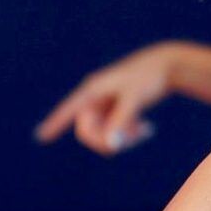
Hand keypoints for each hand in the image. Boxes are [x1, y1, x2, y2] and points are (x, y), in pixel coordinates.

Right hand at [33, 43, 180, 154]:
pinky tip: (148, 129)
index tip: (41, 136)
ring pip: (103, 132)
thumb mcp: (135, 98)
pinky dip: (128, 134)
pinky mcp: (117, 108)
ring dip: (121, 138)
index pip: (70, 108)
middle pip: (88, 129)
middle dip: (107, 139)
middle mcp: (95, 96)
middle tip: (134, 139)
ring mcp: (106, 103)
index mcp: (93, 88)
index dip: (55, 123)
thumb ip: (121, 122)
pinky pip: (114, 130)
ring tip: (145, 131)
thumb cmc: (149, 77)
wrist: (169, 65)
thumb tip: (111, 146)